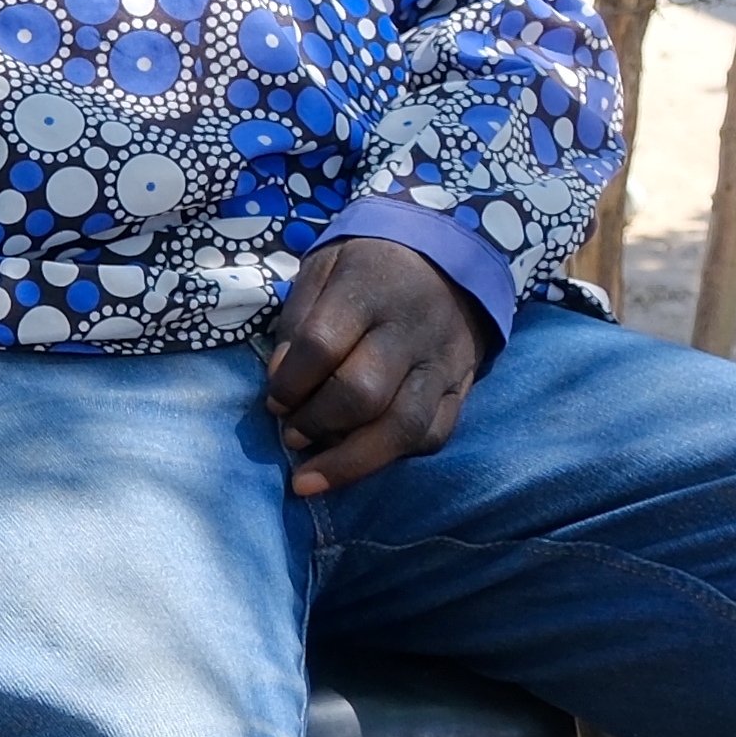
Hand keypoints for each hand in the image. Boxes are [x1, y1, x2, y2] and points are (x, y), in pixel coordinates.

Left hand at [262, 236, 497, 495]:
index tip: (274, 401)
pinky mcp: (462, 387)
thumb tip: (279, 380)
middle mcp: (410, 329)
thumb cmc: (369, 267)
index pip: (322, 344)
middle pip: (363, 393)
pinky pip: (434, 434)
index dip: (291, 382)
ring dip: (351, 460)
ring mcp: (441, 362)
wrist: (452, 259)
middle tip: (291, 435)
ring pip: (403, 426)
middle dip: (317, 423)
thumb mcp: (325, 267)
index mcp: (368, 288)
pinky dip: (393, 456)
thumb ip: (299, 320)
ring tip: (311, 477)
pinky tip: (360, 463)